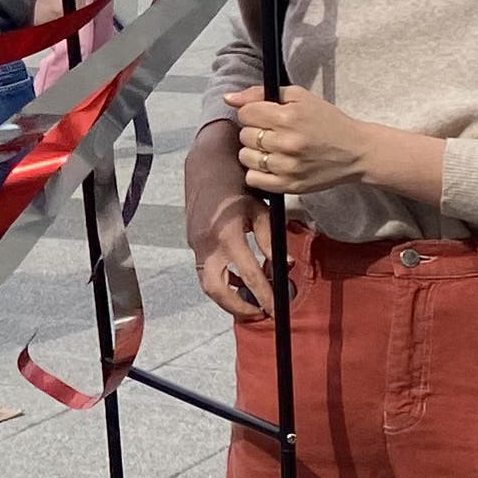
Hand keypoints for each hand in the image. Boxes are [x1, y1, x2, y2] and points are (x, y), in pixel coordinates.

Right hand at [183, 126, 273, 320]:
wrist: (207, 164)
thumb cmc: (238, 182)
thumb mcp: (261, 209)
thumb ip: (270, 240)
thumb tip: (284, 265)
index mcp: (227, 235)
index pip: (249, 275)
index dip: (264, 295)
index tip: (276, 310)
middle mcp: (207, 244)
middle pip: (217, 290)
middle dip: (237, 306)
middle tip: (259, 313)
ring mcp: (196, 244)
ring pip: (207, 283)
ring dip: (227, 297)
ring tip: (250, 301)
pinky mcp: (192, 242)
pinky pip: (205, 270)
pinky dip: (221, 280)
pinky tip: (238, 280)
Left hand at [227, 84, 376, 195]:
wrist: (356, 151)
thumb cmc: (328, 121)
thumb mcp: (300, 97)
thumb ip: (261, 93)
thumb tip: (229, 98)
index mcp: (289, 117)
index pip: (245, 113)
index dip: (252, 113)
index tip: (264, 116)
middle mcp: (287, 142)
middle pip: (244, 135)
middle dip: (254, 131)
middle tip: (272, 132)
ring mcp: (287, 167)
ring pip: (246, 157)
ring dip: (254, 152)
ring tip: (271, 149)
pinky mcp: (289, 185)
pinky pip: (253, 179)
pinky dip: (257, 172)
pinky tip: (271, 164)